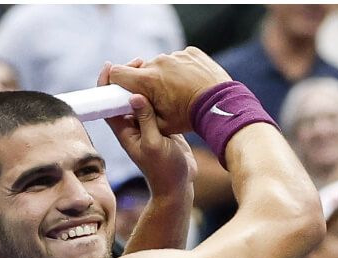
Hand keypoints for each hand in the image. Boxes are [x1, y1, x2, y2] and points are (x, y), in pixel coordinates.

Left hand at [100, 61, 197, 194]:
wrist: (179, 184)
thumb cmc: (165, 169)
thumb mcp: (154, 144)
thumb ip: (145, 120)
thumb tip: (134, 96)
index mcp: (124, 131)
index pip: (108, 104)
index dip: (105, 84)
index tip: (110, 65)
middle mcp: (132, 126)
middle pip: (123, 96)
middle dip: (128, 77)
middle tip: (139, 61)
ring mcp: (146, 125)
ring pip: (140, 97)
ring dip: (144, 81)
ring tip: (151, 64)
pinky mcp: (161, 124)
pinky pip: (155, 103)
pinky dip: (158, 91)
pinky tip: (165, 80)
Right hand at [108, 47, 231, 134]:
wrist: (222, 104)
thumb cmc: (190, 117)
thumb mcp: (161, 124)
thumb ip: (140, 114)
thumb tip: (129, 104)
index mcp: (147, 80)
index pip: (117, 72)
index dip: (116, 81)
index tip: (121, 89)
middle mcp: (158, 63)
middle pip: (140, 69)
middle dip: (143, 81)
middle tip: (156, 96)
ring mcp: (176, 55)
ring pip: (160, 64)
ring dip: (163, 75)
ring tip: (177, 91)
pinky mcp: (190, 52)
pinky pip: (178, 59)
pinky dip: (180, 70)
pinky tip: (190, 83)